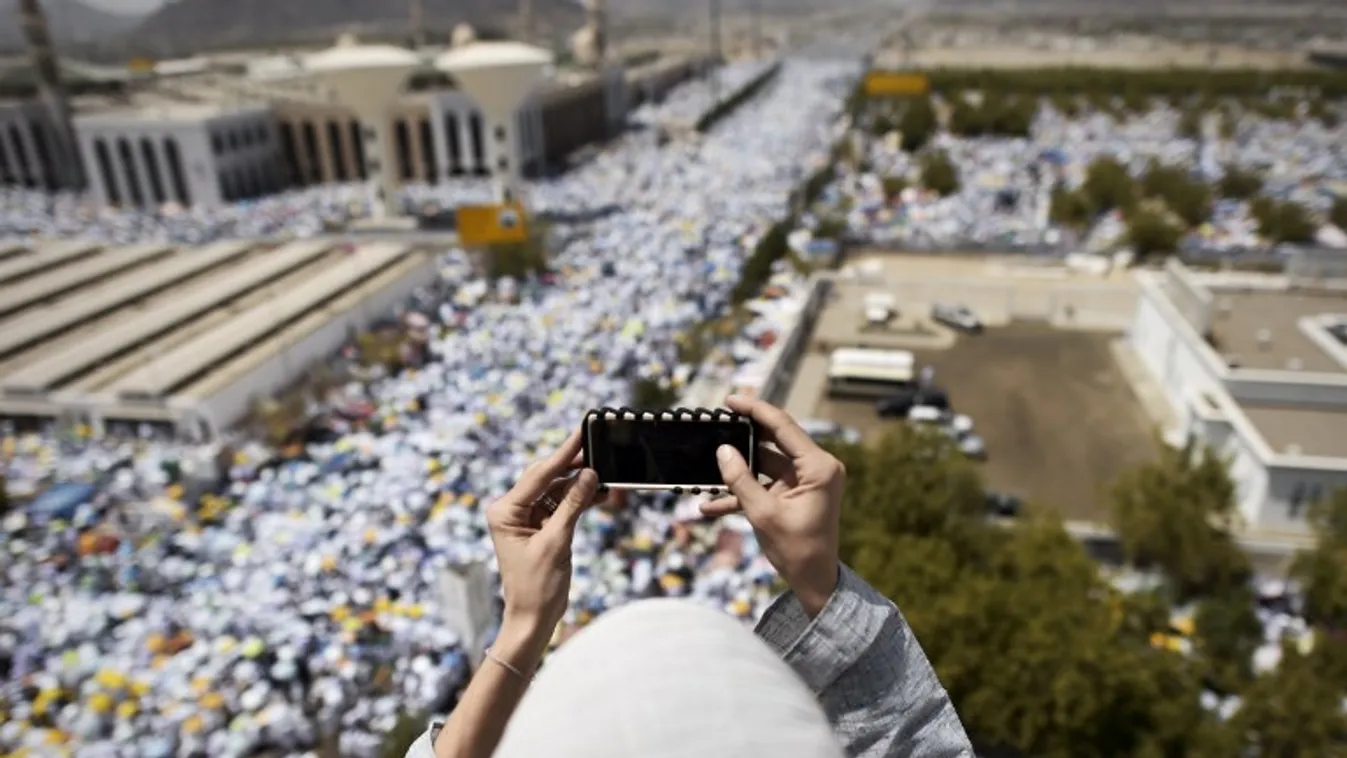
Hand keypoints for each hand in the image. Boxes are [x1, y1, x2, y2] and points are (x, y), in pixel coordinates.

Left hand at [486, 430, 599, 659]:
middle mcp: (511, 510)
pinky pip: (560, 506)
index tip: (581, 432)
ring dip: (580, 485)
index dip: (563, 453)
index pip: (539, 474)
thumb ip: (573, 505)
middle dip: (573, 465)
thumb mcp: (557, 542)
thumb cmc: (538, 586)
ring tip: (605, 475)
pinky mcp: (539, 528)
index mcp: (505, 511)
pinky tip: (599, 493)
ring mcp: (525, 519)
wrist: (533, 619)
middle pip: (546, 477)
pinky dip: (578, 500)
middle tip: (597, 445)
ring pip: (556, 491)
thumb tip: (590, 474)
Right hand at [703, 395, 843, 616]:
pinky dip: (742, 492)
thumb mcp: (763, 513)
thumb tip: (723, 450)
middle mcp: (816, 467)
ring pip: (764, 464)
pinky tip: (710, 506)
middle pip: (774, 440)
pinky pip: (765, 485)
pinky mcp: (793, 494)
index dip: (755, 410)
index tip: (731, 400)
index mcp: (819, 467)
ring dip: (737, 470)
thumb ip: (741, 480)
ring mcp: (804, 480)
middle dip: (743, 435)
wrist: (814, 582)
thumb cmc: (797, 550)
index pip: (783, 426)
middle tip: (717, 421)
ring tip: (707, 463)